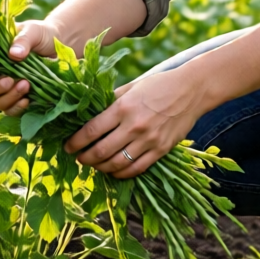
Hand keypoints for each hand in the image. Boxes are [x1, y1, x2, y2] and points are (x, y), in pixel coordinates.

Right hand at [0, 19, 58, 115]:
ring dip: (8, 98)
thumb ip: (23, 40)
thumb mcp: (33, 31)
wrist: (60, 45)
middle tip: (10, 80)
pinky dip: (17, 108)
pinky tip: (27, 99)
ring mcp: (5, 89)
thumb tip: (13, 54)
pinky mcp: (19, 98)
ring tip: (26, 84)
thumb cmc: (42, 35)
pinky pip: (10, 111)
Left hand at [63, 67, 206, 179]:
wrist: (191, 90)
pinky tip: (114, 170)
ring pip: (116, 164)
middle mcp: (134, 126)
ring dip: (101, 167)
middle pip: (101, 151)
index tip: (68, 146)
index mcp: (123, 107)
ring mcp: (148, 140)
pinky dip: (122, 173)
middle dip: (85, 158)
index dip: (75, 142)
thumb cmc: (159, 85)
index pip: (91, 131)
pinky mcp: (161, 150)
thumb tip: (90, 112)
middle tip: (79, 158)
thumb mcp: (132, 87)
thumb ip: (112, 101)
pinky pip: (136, 169)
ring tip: (95, 165)